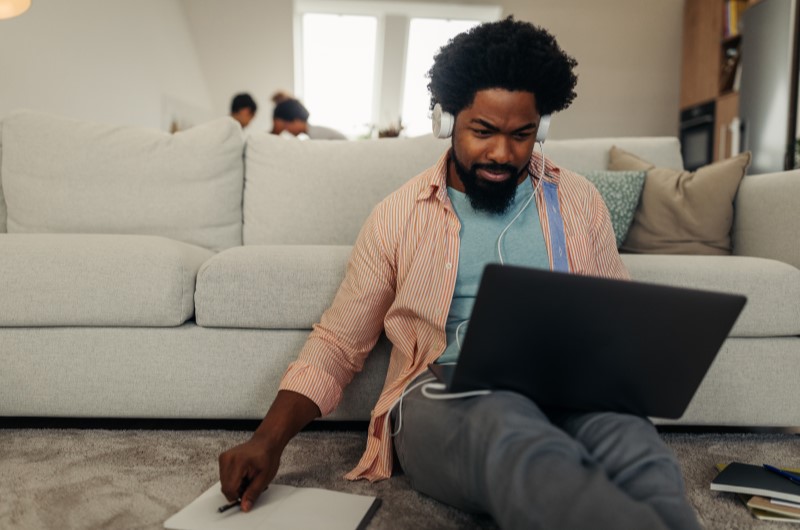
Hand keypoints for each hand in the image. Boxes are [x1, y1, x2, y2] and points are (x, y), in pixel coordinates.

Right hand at [218, 391, 320, 511]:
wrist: (266, 441)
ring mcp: (224, 457)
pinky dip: (232, 479)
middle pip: (225, 487)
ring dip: (234, 485)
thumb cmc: (268, 456)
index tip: (246, 496)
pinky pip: (223, 476)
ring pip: (223, 483)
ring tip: (247, 477)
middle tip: (250, 484)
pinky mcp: (223, 458)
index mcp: (239, 462)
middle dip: (237, 491)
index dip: (238, 496)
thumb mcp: (264, 477)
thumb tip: (244, 507)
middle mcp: (228, 458)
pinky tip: (243, 474)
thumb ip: (253, 493)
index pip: (230, 488)